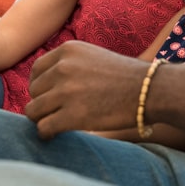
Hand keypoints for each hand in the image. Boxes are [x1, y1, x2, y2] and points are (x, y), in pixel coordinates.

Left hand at [27, 40, 148, 138]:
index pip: (36, 70)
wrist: (151, 90)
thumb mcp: (94, 57)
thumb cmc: (127, 76)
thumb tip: (46, 86)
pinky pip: (43, 128)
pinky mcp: (72, 115)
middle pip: (34, 91)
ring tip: (55, 124)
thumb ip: (70, 65)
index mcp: (68, 50)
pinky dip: (46, 134)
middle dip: (42, 103)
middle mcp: (63, 68)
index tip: (49, 97)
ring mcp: (66, 91)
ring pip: (34, 110)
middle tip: (56, 113)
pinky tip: (55, 135)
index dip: (40, 86)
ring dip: (43, 119)